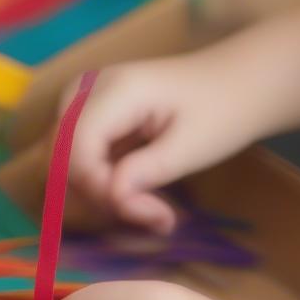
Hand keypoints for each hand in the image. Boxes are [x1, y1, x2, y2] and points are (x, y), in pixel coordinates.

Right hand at [63, 53, 259, 234]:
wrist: (237, 83)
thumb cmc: (223, 109)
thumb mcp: (193, 146)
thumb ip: (149, 171)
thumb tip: (113, 197)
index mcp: (115, 90)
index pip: (77, 151)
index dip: (102, 191)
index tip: (151, 215)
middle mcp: (87, 91)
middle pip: (62, 160)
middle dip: (101, 197)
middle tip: (155, 217)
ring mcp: (84, 103)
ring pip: (66, 166)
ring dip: (103, 197)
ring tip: (154, 211)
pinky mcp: (90, 119)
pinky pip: (79, 162)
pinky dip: (105, 188)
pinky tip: (142, 199)